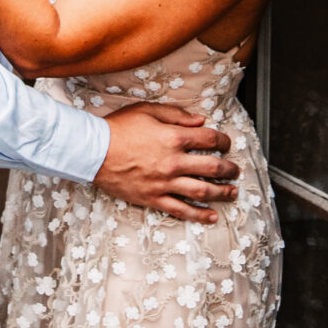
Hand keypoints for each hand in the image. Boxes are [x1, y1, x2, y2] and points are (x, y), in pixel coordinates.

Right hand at [97, 102, 236, 221]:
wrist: (92, 151)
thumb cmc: (117, 128)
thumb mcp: (147, 110)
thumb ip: (177, 114)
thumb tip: (201, 120)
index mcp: (174, 137)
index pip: (210, 140)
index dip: (224, 141)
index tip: (226, 144)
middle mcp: (173, 162)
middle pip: (213, 167)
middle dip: (229, 169)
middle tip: (235, 171)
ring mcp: (164, 183)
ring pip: (202, 191)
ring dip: (222, 193)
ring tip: (232, 193)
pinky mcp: (153, 198)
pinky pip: (181, 210)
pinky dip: (199, 215)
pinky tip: (211, 216)